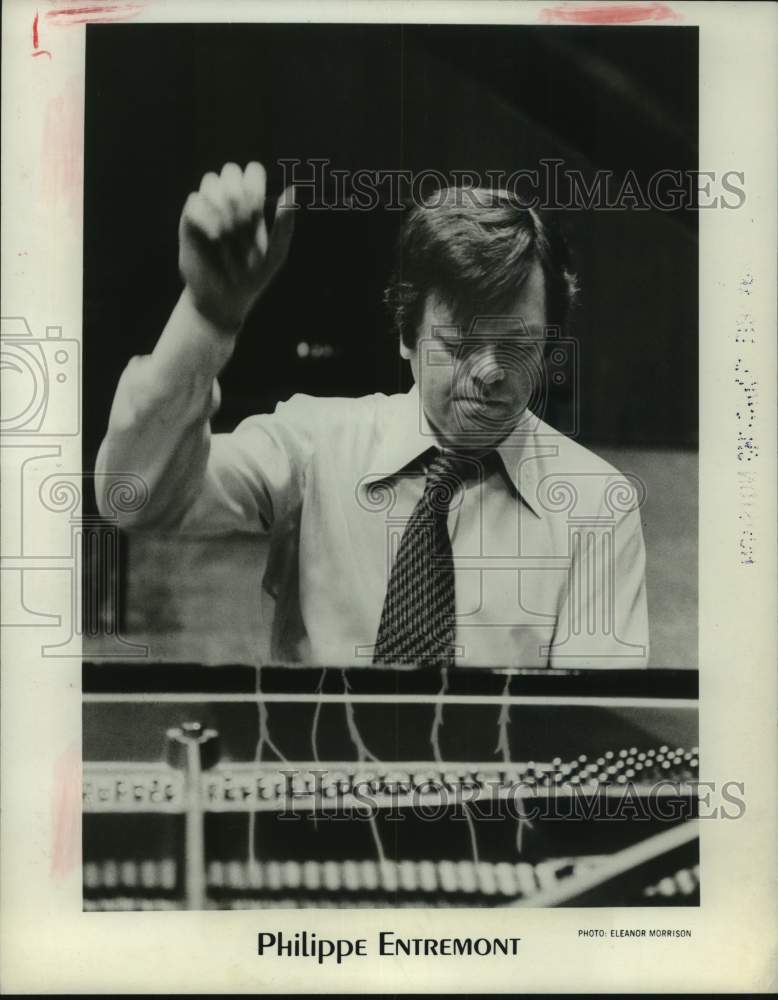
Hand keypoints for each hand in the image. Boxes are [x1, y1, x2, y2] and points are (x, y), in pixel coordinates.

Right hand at [178, 162, 295, 331]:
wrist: (225, 299)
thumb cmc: (253, 278)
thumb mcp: (276, 254)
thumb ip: (285, 224)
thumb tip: (292, 190)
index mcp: (253, 205)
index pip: (253, 170)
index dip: (255, 183)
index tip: (258, 213)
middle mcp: (229, 202)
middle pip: (230, 170)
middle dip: (238, 195)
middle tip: (244, 224)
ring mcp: (208, 209)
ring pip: (210, 181)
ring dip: (222, 206)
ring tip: (228, 235)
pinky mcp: (189, 221)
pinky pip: (194, 201)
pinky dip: (206, 217)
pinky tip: (215, 238)